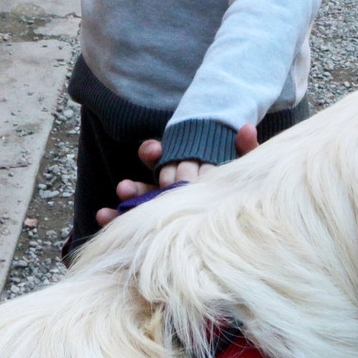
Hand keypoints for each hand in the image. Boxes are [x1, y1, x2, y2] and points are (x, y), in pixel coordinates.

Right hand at [95, 124, 258, 226]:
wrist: (253, 230)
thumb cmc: (245, 193)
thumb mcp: (248, 172)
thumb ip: (248, 150)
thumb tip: (246, 128)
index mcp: (191, 172)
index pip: (167, 158)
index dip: (155, 153)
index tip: (152, 151)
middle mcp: (175, 190)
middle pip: (148, 185)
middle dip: (135, 186)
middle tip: (124, 187)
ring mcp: (168, 210)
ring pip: (141, 205)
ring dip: (123, 210)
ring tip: (107, 213)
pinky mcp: (161, 227)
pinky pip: (137, 226)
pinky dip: (117, 222)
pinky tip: (104, 220)